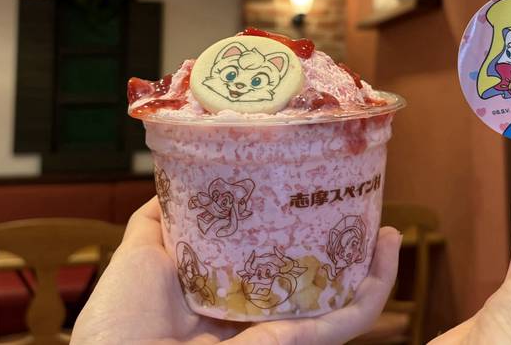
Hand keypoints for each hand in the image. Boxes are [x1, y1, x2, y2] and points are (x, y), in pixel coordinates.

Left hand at [72, 199, 400, 344]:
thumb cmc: (119, 321)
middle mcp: (261, 320)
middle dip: (352, 259)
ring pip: (347, 307)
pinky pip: (347, 321)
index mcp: (230, 300)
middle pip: (322, 291)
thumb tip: (177, 182)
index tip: (320, 207)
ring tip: (390, 233)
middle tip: (366, 219)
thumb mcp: (142, 255)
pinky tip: (387, 250)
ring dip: (377, 271)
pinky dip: (375, 290)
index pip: (282, 273)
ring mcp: (281, 335)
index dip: (307, 244)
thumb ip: (161, 221)